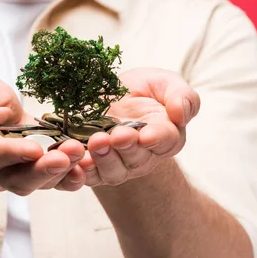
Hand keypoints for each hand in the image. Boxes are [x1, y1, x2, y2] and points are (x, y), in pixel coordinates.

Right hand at [0, 76, 85, 194]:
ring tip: (80, 152)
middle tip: (66, 157)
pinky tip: (84, 169)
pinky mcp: (38, 172)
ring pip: (37, 183)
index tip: (35, 149)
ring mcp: (16, 174)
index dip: (13, 153)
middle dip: (42, 170)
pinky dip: (70, 179)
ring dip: (61, 171)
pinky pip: (53, 182)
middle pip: (16, 179)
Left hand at [77, 68, 200, 186]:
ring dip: (103, 159)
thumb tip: (181, 112)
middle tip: (117, 135)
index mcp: (165, 136)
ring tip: (96, 142)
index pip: (165, 141)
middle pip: (136, 159)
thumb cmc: (143, 89)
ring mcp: (116, 163)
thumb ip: (180, 95)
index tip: (146, 135)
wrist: (109, 94)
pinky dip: (80, 172)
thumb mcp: (164, 82)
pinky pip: (87, 175)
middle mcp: (142, 155)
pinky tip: (76, 161)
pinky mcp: (92, 165)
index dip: (156, 139)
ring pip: (112, 171)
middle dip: (126, 148)